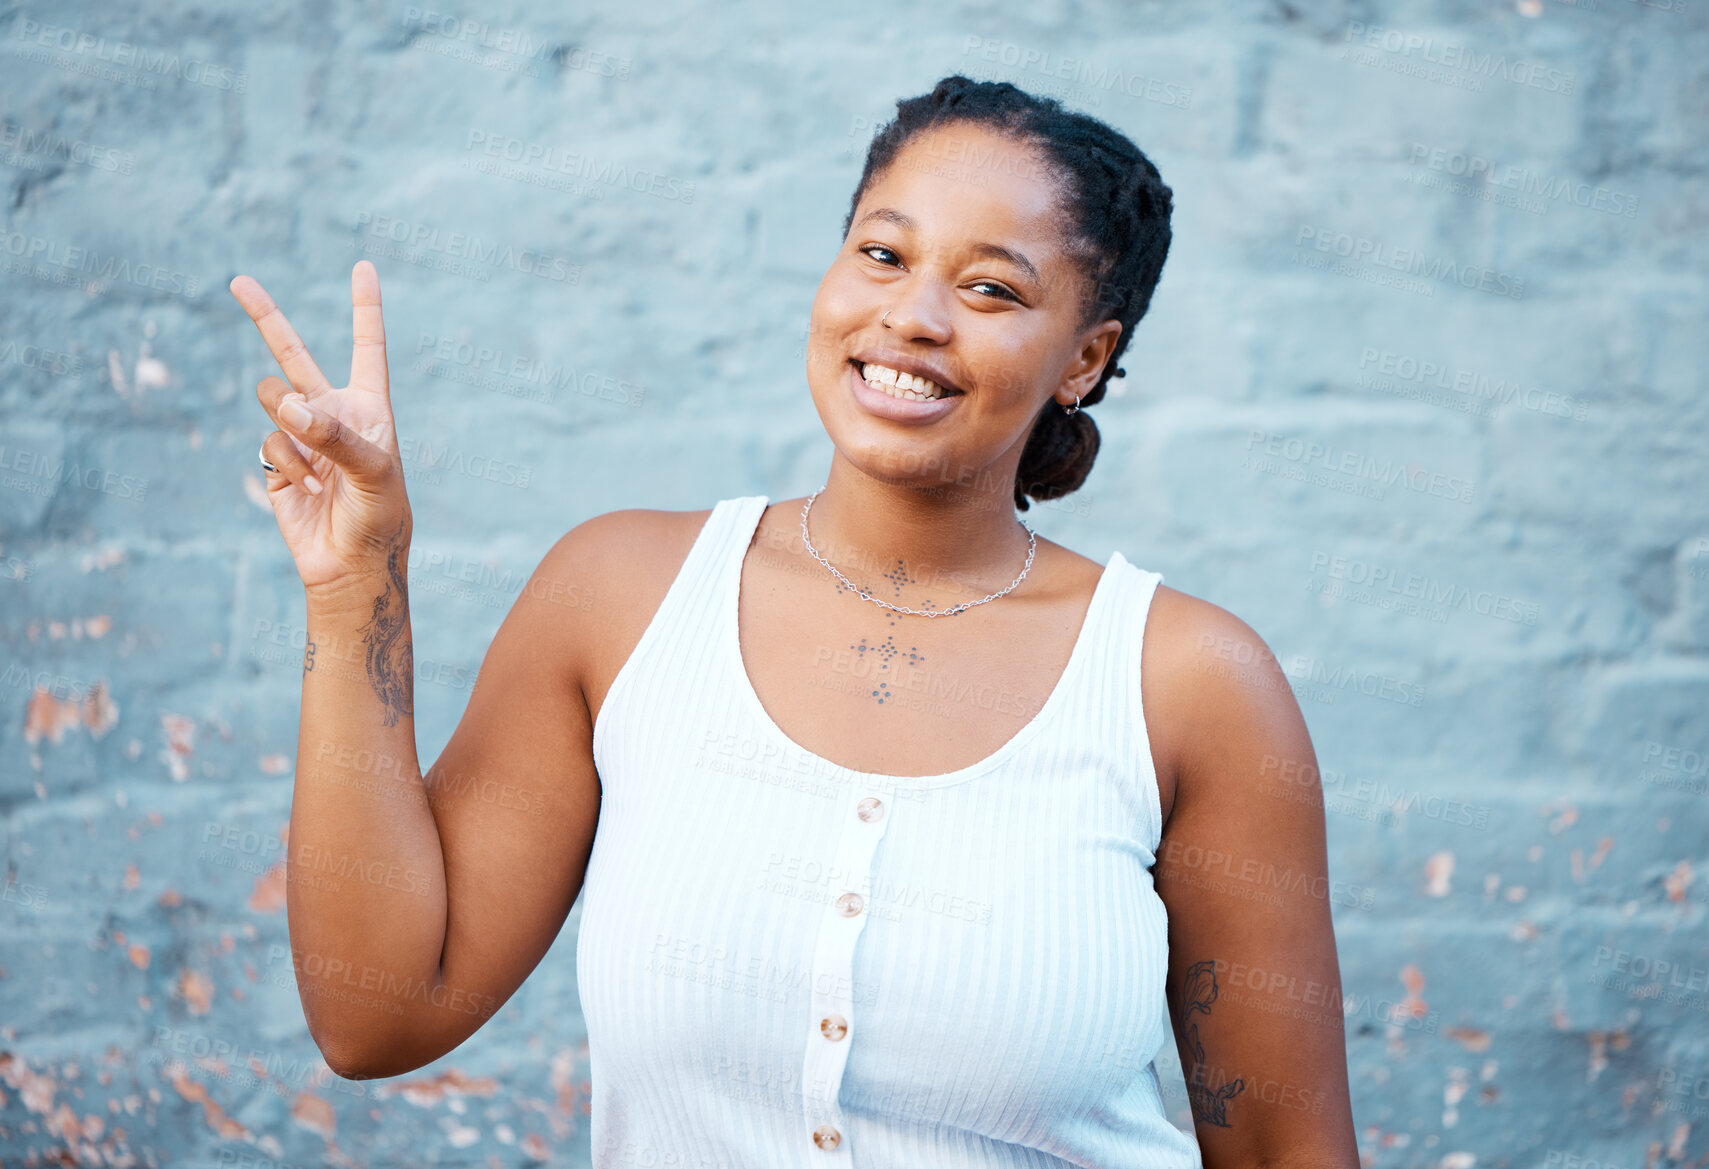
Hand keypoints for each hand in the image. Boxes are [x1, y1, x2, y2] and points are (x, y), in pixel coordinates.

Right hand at [230, 261, 411, 600]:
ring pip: (273, 401)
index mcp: (369, 407)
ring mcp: (301, 436)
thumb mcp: (373, 475)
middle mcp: (333, 413)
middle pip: (295, 355)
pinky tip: (307, 491)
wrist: (350, 566)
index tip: (364, 267)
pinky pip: (269, 442)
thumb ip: (334, 436)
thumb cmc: (378, 518)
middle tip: (239, 280)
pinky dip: (286, 466)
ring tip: (316, 468)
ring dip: (289, 427)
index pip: (367, 348)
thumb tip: (290, 406)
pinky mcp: (277, 460)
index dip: (365, 308)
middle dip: (267, 317)